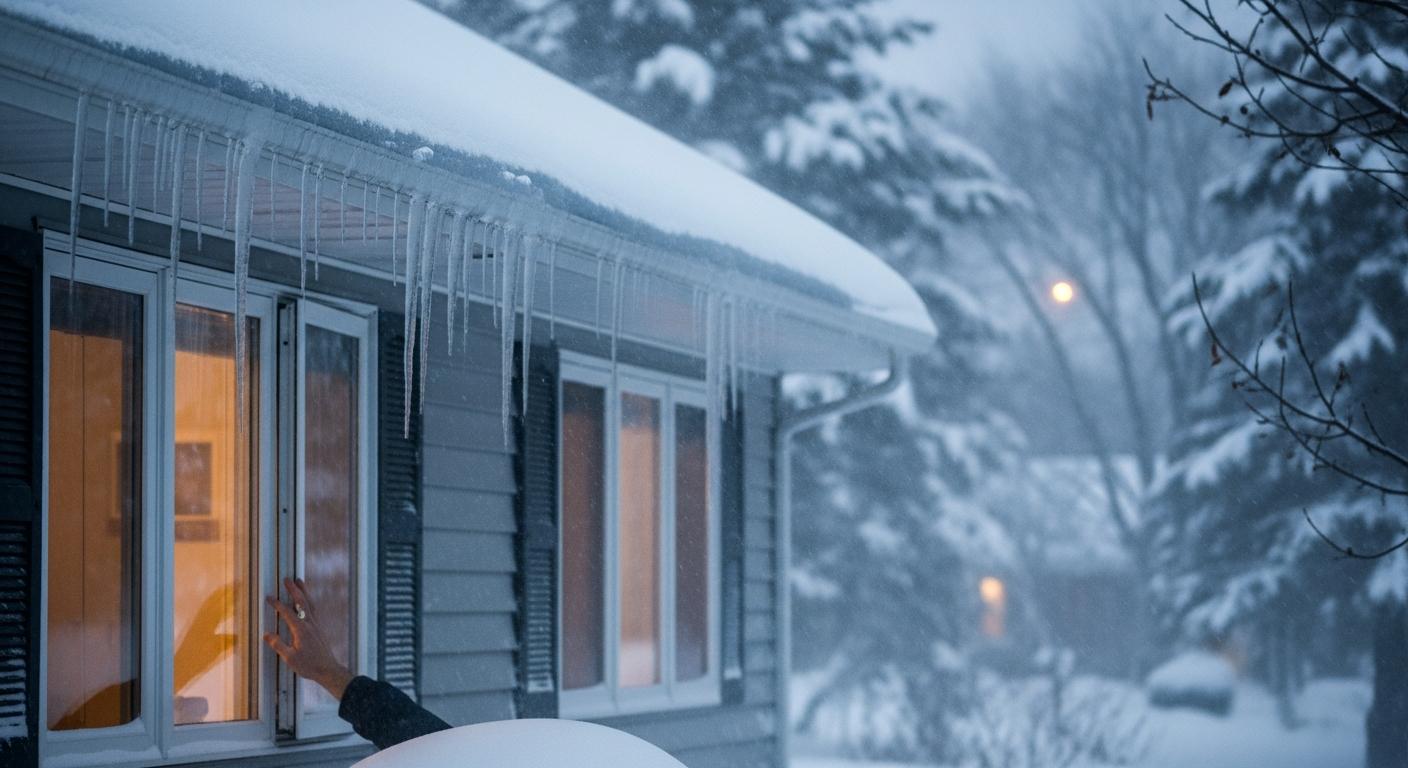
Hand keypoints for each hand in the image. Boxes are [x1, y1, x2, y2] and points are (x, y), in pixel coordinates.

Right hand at [265, 577, 354, 699]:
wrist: (328, 669)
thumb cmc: (308, 665)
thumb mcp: (290, 658)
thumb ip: (278, 645)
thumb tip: (266, 634)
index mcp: (301, 629)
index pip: (287, 612)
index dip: (277, 604)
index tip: (268, 597)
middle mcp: (310, 623)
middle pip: (301, 602)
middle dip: (294, 589)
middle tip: (287, 578)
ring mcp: (316, 624)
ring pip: (310, 603)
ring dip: (304, 591)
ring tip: (299, 580)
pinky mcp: (319, 628)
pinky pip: (314, 609)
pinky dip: (309, 600)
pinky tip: (307, 599)